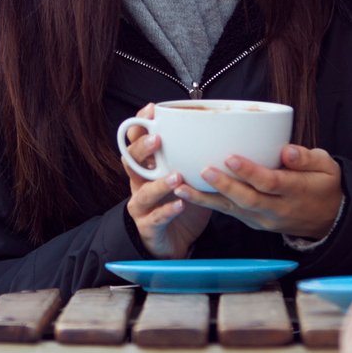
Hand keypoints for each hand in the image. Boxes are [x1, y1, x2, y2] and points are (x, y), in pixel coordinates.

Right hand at [122, 104, 208, 259]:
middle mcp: (140, 183)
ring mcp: (142, 205)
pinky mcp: (148, 227)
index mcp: (148, 166)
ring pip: (143, 191)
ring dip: (159, 183)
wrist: (173, 241)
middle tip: (158, 140)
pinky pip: (155, 218)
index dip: (140, 124)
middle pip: (130, 161)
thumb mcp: (187, 175)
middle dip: (142, 148)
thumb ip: (193, 156)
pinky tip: (180, 205)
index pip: (135, 140)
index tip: (151, 111)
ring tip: (176, 177)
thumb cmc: (181, 202)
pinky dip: (168, 211)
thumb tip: (221, 128)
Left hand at [181, 144, 342, 239]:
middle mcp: (277, 209)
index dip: (249, 171)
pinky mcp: (253, 222)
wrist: (329, 219)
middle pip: (247, 199)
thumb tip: (287, 150)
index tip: (231, 157)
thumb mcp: (327, 166)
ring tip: (180, 187)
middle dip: (224, 185)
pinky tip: (187, 194)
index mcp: (295, 191)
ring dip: (205, 199)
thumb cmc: (325, 185)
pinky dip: (208, 204)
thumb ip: (307, 158)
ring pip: (232, 209)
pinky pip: (229, 213)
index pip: (270, 182)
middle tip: (203, 170)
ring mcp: (263, 219)